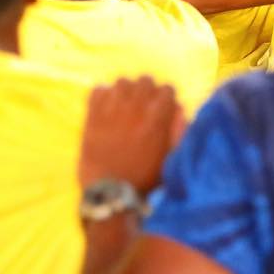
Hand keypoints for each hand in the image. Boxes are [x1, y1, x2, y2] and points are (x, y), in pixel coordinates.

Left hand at [81, 77, 185, 193]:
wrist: (109, 193)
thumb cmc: (143, 179)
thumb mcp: (170, 157)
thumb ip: (178, 130)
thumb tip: (180, 110)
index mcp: (157, 116)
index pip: (167, 89)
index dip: (166, 99)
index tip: (162, 109)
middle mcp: (137, 106)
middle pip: (146, 80)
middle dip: (146, 92)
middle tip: (143, 108)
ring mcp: (113, 107)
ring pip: (122, 82)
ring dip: (125, 92)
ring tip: (123, 108)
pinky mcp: (93, 114)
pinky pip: (99, 90)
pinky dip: (103, 96)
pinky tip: (105, 110)